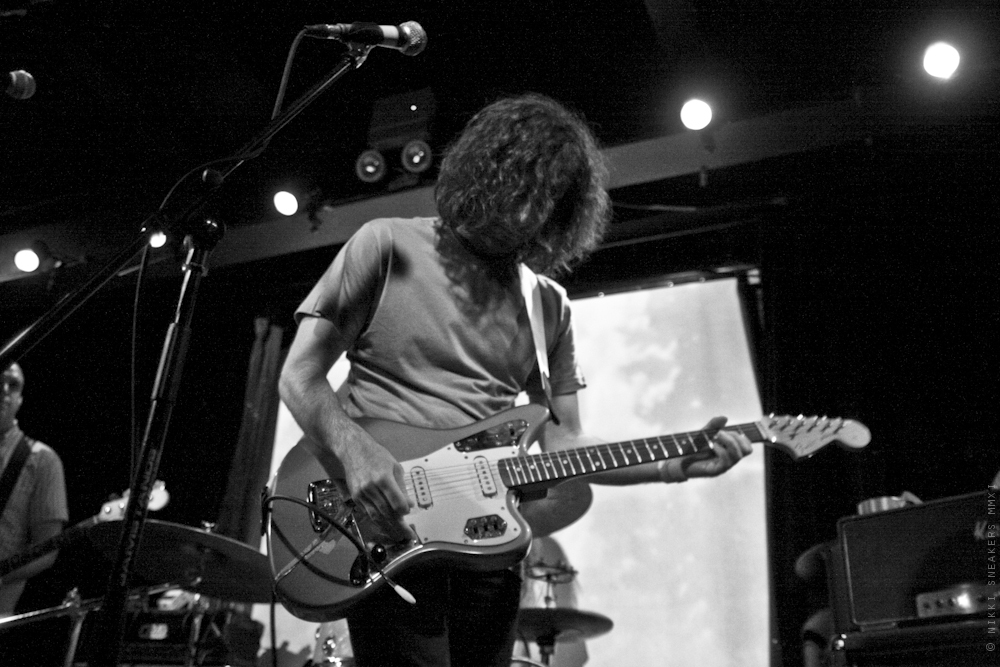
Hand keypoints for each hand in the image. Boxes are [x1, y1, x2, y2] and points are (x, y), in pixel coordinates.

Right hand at [335, 426, 413, 542]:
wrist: (353, 450)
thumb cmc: (376, 456)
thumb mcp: (395, 467)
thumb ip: (402, 487)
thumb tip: (409, 504)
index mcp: (384, 478)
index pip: (396, 502)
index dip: (404, 511)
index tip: (408, 513)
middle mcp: (371, 488)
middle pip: (387, 512)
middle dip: (399, 525)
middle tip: (408, 534)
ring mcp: (361, 494)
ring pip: (376, 516)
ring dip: (388, 527)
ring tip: (398, 535)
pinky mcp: (355, 497)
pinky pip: (368, 513)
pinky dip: (377, 520)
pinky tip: (385, 524)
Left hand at [667, 416, 752, 480]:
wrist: (677, 461)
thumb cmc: (692, 448)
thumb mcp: (703, 433)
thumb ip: (713, 425)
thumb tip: (725, 417)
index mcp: (730, 452)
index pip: (747, 446)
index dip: (740, 436)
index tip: (725, 431)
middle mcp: (730, 460)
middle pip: (747, 450)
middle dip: (736, 438)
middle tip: (720, 433)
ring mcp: (723, 467)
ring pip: (738, 455)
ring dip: (727, 442)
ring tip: (714, 437)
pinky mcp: (715, 471)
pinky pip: (726, 461)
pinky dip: (719, 449)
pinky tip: (710, 445)